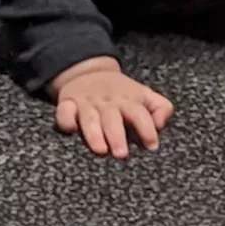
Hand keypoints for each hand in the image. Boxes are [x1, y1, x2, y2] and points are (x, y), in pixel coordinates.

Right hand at [52, 61, 173, 158]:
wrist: (89, 71)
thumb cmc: (121, 93)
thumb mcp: (144, 95)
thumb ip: (160, 107)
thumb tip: (160, 124)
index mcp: (129, 100)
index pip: (140, 114)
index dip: (146, 128)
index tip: (151, 145)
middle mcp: (108, 102)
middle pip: (113, 118)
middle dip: (117, 136)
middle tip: (122, 154)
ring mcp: (87, 103)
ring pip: (89, 118)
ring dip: (94, 133)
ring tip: (100, 150)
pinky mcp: (67, 104)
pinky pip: (64, 112)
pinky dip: (65, 120)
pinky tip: (70, 130)